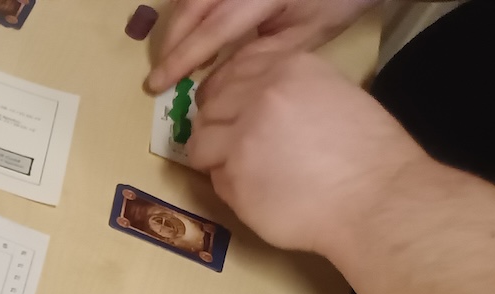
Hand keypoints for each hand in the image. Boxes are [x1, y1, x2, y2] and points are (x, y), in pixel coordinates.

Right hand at [146, 0, 374, 92]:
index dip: (183, 58)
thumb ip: (257, 57)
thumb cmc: (336, 0)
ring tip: (174, 55)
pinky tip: (190, 29)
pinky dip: (189, 9)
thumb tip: (212, 82)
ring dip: (176, 24)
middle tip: (158, 75)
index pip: (214, 28)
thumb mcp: (305, 34)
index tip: (158, 84)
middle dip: (171, 41)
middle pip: (193, 5)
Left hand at [186, 44, 430, 256]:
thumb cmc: (365, 153)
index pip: (234, 71)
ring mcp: (243, 134)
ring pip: (202, 142)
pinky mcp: (234, 174)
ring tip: (248, 172)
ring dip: (216, 158)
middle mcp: (262, 93)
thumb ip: (288, 91)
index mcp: (289, 67)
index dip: (226, 95)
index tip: (230, 112)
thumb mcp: (331, 95)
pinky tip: (259, 192)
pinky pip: (214, 178)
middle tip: (236, 149)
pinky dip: (229, 187)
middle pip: (211, 106)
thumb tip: (248, 102)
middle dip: (218, 128)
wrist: (375, 196)